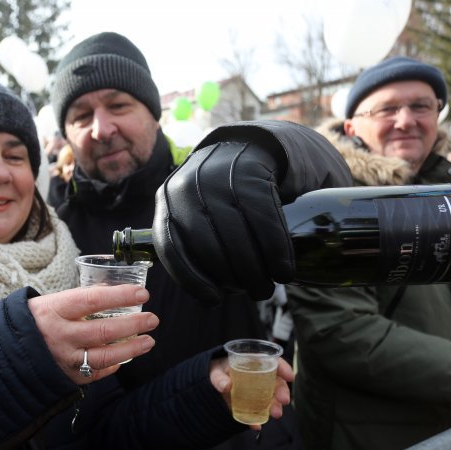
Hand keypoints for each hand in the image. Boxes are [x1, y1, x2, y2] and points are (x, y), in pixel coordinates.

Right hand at [28, 284, 158, 384]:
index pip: (93, 300)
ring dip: (131, 348)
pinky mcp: (67, 377)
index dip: (120, 296)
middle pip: (104, 330)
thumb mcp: (51, 302)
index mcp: (54, 310)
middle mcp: (60, 336)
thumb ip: (79, 299)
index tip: (142, 294)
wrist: (8, 350)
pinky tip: (124, 358)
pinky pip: (96, 372)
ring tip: (148, 341)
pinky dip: (112, 365)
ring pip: (105, 356)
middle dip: (134, 324)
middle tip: (152, 319)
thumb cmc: (35, 321)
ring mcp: (64, 359)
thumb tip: (112, 291)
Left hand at [153, 120, 352, 303]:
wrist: (241, 149)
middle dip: (234, 279)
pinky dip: (276, 252)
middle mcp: (187, 189)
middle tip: (253, 293)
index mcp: (166, 202)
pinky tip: (284, 270)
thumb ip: (185, 242)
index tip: (213, 300)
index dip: (192, 280)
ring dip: (256, 271)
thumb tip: (203, 295)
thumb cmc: (212, 196)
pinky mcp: (251, 176)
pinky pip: (265, 222)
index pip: (171, 249)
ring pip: (237, 239)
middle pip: (209, 248)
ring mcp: (219, 180)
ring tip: (267, 287)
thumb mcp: (187, 209)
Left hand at [210, 356, 293, 429]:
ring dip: (275, 407)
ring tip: (276, 414)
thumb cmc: (217, 371)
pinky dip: (258, 420)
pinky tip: (256, 426)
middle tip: (284, 401)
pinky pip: (257, 413)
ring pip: (272, 399)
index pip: (273, 363)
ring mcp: (258, 393)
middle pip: (277, 383)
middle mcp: (261, 378)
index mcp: (254, 364)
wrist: (212, 383)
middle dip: (283, 392)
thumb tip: (227, 386)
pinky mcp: (251, 406)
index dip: (284, 368)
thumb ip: (219, 378)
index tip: (290, 377)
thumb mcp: (215, 372)